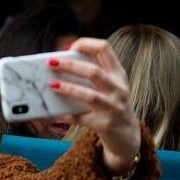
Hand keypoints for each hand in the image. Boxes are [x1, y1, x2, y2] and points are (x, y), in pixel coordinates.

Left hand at [48, 38, 140, 174]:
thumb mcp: (110, 86)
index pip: (105, 49)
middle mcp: (118, 89)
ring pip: (89, 95)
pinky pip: (80, 119)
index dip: (86, 44)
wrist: (127, 134)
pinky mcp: (105, 124)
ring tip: (52, 85)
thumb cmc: (112, 105)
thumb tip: (62, 63)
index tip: (70, 47)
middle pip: (94, 72)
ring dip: (68, 89)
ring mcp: (113, 107)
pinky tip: (52, 115)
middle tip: (51, 63)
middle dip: (71, 66)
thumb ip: (94, 74)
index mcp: (118, 74)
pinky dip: (65, 116)